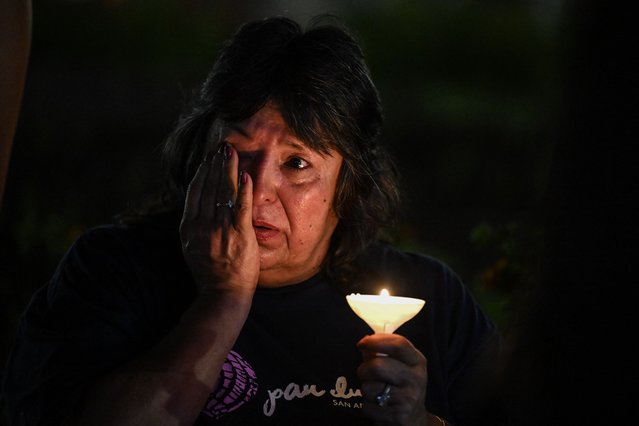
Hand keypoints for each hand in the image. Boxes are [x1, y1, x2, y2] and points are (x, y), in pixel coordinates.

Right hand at [180, 143, 258, 296]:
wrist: (222, 294)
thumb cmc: (209, 272)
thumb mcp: (192, 246)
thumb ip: (194, 225)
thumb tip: (199, 204)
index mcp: (189, 228)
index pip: (195, 192)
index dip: (202, 172)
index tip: (208, 158)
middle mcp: (202, 226)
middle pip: (209, 187)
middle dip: (215, 164)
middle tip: (222, 147)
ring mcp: (220, 230)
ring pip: (223, 193)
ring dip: (228, 170)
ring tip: (232, 153)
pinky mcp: (239, 235)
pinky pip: (240, 207)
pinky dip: (242, 190)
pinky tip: (245, 175)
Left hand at [357, 334, 427, 425]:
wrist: (414, 419)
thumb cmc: (400, 386)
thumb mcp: (399, 366)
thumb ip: (381, 353)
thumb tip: (364, 344)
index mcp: (417, 361)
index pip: (399, 345)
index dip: (376, 341)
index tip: (362, 343)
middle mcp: (416, 379)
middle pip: (378, 366)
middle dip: (364, 369)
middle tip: (364, 374)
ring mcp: (409, 398)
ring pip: (369, 388)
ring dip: (365, 390)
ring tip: (375, 392)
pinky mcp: (399, 416)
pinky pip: (368, 407)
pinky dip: (367, 407)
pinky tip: (378, 407)